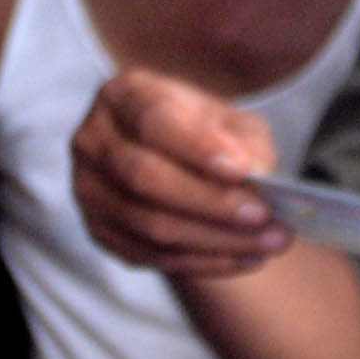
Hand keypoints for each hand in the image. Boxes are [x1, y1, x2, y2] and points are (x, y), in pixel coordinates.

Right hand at [67, 70, 291, 276]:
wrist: (168, 156)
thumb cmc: (200, 131)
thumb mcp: (228, 119)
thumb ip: (246, 141)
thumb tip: (258, 173)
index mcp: (123, 96)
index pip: (154, 121)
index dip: (197, 147)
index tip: (243, 169)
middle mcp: (93, 141)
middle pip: (145, 178)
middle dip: (211, 203)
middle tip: (265, 216)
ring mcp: (89, 191)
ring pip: (150, 226)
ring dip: (217, 241)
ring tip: (270, 242)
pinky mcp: (100, 232)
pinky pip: (153, 257)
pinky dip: (205, 262)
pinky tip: (246, 258)